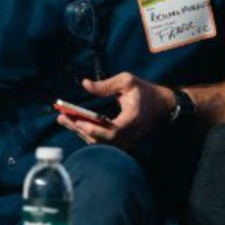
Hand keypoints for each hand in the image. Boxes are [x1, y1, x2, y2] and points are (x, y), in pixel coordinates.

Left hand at [56, 72, 174, 149]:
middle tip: (62, 118)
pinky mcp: (123, 143)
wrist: (162, 106)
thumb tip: (85, 84)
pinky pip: (103, 143)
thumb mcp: (127, 81)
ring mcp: (127, 141)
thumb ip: (105, 84)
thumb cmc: (144, 91)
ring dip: (80, 132)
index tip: (79, 121)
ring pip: (100, 143)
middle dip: (79, 129)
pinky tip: (76, 125)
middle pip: (101, 140)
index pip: (112, 131)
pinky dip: (88, 134)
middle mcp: (129, 134)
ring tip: (63, 120)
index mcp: (132, 119)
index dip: (95, 129)